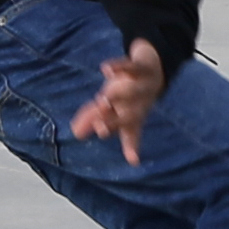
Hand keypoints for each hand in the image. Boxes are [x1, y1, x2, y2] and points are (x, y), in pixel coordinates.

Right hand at [69, 37, 165, 166]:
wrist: (153, 68)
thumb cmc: (130, 95)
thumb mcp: (112, 106)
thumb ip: (92, 118)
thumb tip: (75, 132)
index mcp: (134, 116)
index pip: (130, 134)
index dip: (131, 147)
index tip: (133, 161)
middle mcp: (140, 104)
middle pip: (129, 116)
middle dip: (114, 122)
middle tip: (99, 127)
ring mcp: (142, 85)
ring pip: (131, 92)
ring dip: (117, 96)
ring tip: (102, 100)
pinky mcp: (140, 68)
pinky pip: (129, 67)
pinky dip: (117, 67)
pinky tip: (106, 70)